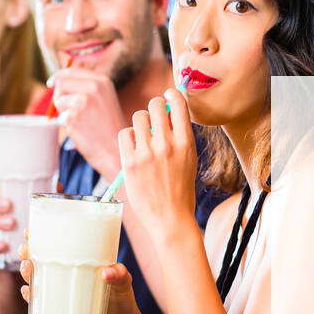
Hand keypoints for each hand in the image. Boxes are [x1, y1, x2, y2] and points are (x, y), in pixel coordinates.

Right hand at [18, 233, 145, 313]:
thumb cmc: (122, 300)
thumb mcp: (124, 283)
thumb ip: (120, 276)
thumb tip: (108, 272)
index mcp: (80, 261)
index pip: (57, 244)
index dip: (40, 236)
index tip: (29, 231)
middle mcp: (67, 274)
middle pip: (40, 259)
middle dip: (27, 253)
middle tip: (25, 250)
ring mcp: (61, 292)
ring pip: (36, 279)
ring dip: (27, 272)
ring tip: (27, 268)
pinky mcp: (59, 310)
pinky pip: (39, 302)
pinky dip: (31, 296)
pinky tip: (29, 291)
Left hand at [51, 67, 125, 181]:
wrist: (116, 149)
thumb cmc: (109, 127)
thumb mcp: (104, 99)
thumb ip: (86, 88)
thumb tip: (59, 80)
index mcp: (102, 81)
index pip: (72, 71)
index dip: (59, 76)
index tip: (51, 82)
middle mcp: (93, 87)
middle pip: (61, 83)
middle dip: (60, 96)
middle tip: (72, 111)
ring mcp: (83, 101)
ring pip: (58, 100)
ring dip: (64, 111)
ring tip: (82, 121)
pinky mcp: (74, 116)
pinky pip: (60, 117)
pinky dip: (66, 125)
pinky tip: (82, 130)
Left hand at [117, 87, 197, 239]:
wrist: (171, 218)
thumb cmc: (181, 188)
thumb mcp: (189, 158)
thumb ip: (179, 135)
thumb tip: (167, 110)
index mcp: (186, 142)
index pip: (178, 103)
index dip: (171, 94)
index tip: (168, 96)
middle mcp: (166, 145)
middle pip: (155, 105)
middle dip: (154, 107)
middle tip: (153, 117)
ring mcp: (147, 154)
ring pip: (137, 117)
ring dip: (140, 124)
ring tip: (143, 138)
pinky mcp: (130, 163)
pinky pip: (124, 134)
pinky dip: (128, 138)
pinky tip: (134, 149)